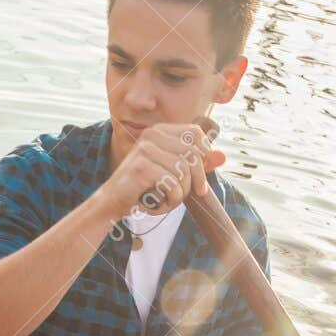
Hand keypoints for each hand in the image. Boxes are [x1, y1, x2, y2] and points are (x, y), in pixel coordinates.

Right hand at [99, 122, 225, 222]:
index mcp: (160, 131)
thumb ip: (196, 164)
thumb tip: (223, 157)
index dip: (204, 155)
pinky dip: (170, 200)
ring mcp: (145, 149)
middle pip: (192, 155)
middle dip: (195, 180)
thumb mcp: (171, 174)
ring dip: (180, 194)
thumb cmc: (143, 188)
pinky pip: (172, 184)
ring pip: (183, 172)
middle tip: (189, 195)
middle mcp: (152, 135)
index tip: (200, 177)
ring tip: (168, 201)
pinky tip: (158, 204)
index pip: (196, 134)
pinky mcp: (141, 168)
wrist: (112, 202)